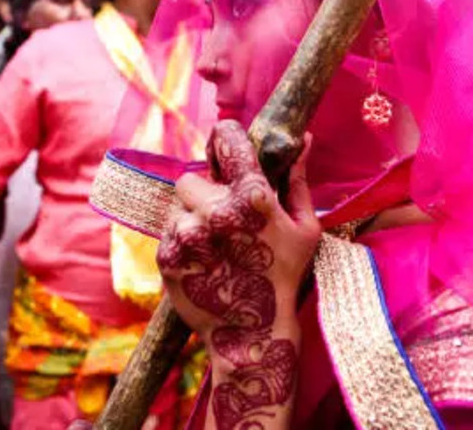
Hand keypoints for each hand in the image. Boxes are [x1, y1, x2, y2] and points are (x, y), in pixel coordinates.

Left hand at [157, 121, 318, 426]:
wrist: (253, 334)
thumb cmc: (285, 277)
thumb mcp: (305, 228)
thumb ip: (299, 180)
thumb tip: (304, 139)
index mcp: (253, 197)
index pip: (228, 140)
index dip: (225, 139)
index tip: (224, 147)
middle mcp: (216, 211)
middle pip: (192, 177)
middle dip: (205, 192)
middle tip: (222, 217)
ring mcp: (189, 234)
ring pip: (177, 205)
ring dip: (191, 217)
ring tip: (213, 244)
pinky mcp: (167, 256)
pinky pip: (167, 231)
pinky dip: (180, 241)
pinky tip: (203, 261)